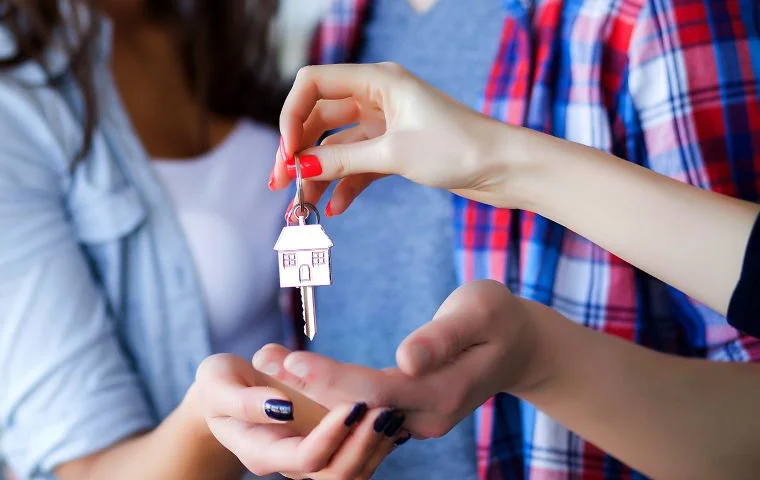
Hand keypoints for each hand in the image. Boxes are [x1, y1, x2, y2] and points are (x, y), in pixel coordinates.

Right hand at [193, 353, 404, 478]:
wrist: (224, 395)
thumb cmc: (219, 385)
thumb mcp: (218, 383)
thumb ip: (244, 400)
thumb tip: (281, 408)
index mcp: (262, 451)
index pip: (307, 456)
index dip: (332, 435)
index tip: (353, 404)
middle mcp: (289, 464)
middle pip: (337, 475)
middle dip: (364, 445)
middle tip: (384, 411)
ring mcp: (309, 460)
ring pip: (353, 473)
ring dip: (377, 448)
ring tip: (392, 414)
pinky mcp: (325, 449)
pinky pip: (358, 459)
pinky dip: (378, 443)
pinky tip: (391, 418)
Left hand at [253, 281, 550, 438]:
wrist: (518, 347)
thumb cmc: (498, 317)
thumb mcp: (479, 311)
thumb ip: (442, 337)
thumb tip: (406, 359)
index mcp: (444, 394)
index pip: (376, 391)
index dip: (333, 379)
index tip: (293, 360)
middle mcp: (425, 419)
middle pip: (355, 408)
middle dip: (306, 384)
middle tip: (262, 355)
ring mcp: (415, 423)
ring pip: (352, 413)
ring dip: (307, 390)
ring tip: (267, 358)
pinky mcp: (404, 417)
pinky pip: (358, 411)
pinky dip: (324, 392)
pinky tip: (292, 371)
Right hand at [268, 62, 528, 215]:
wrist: (505, 169)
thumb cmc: (459, 148)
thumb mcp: (394, 154)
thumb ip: (343, 159)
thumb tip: (299, 167)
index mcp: (377, 81)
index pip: (314, 83)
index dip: (291, 115)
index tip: (287, 152)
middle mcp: (377, 97)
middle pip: (318, 118)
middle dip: (298, 151)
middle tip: (280, 184)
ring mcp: (384, 124)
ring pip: (335, 146)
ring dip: (318, 174)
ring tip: (302, 206)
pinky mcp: (394, 149)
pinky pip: (357, 164)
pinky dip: (344, 185)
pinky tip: (334, 208)